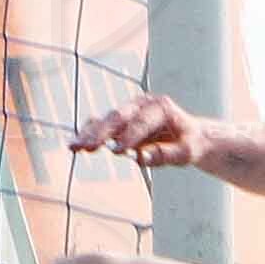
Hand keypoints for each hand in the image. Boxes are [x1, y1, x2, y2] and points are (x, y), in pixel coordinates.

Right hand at [72, 92, 209, 167]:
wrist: (189, 136)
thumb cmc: (190, 143)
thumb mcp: (188, 152)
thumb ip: (167, 155)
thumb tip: (141, 158)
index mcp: (160, 107)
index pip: (142, 121)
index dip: (130, 136)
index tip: (118, 150)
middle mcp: (141, 105)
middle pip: (118, 117)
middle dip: (101, 132)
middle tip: (88, 146)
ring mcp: (128, 113)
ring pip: (104, 120)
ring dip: (89, 133)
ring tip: (74, 146)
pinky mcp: (119, 123)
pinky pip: (100, 125)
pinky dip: (88, 134)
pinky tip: (75, 145)